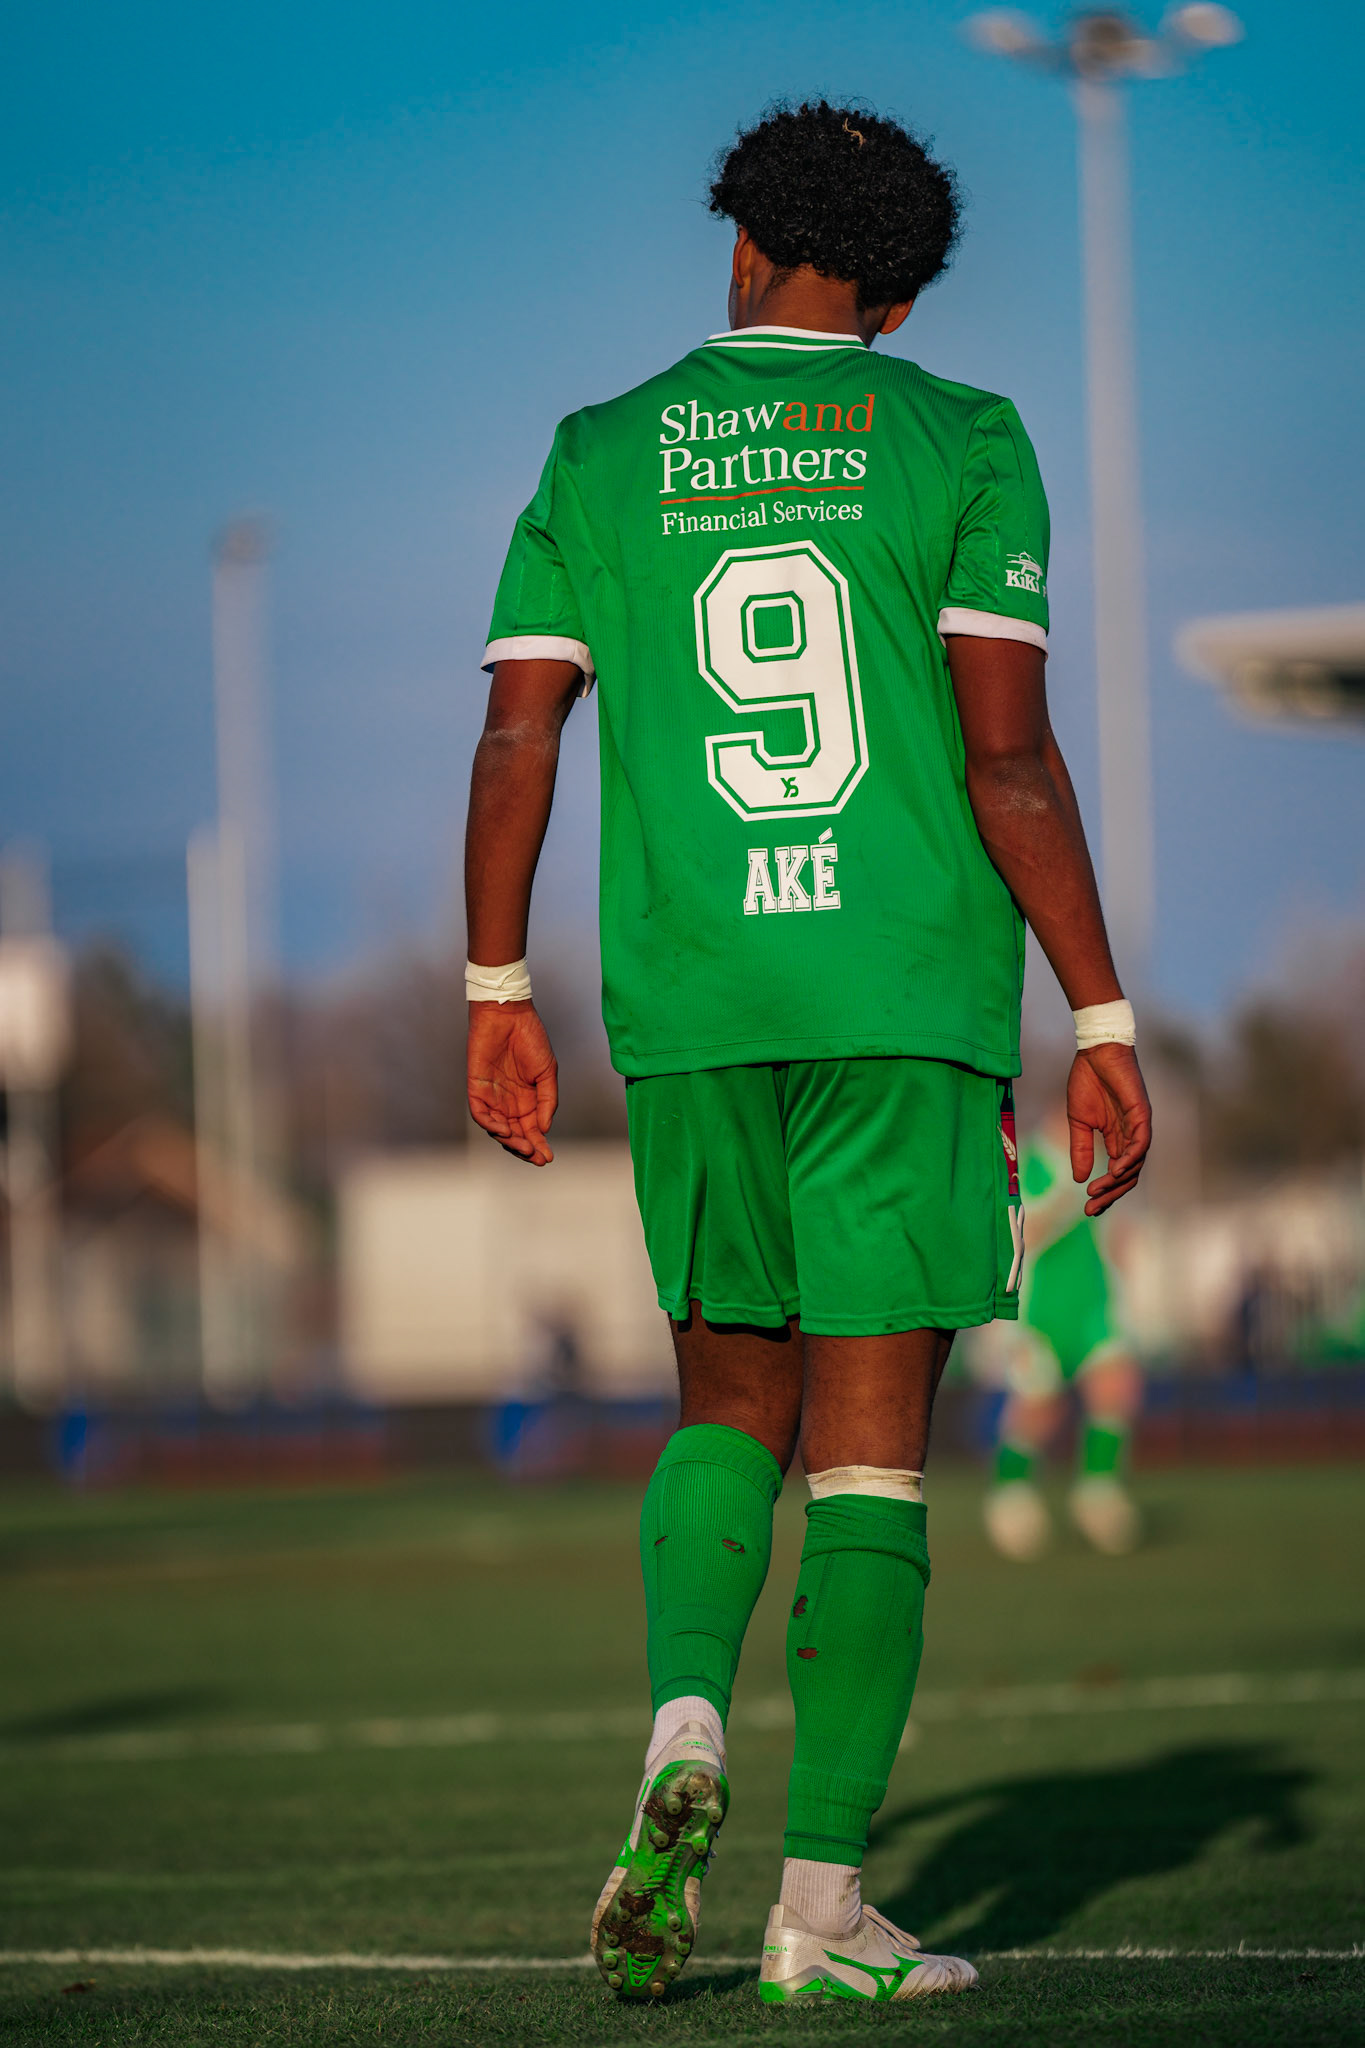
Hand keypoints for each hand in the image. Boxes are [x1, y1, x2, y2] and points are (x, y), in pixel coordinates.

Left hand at [467, 1001, 557, 1165]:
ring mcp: (492, 1096)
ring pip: (498, 1128)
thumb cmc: (530, 1038)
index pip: (531, 1129)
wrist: (509, 1014)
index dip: (538, 1145)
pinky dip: (491, 1125)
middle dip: (525, 1148)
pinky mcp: (477, 1088)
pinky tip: (506, 1130)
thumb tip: (544, 1128)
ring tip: (524, 1147)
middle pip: (514, 1134)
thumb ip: (547, 1101)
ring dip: (510, 1141)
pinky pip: (481, 1113)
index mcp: (528, 1099)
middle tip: (537, 1157)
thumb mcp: (548, 1072)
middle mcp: (509, 1101)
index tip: (548, 1157)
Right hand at [1066, 1042, 1151, 1214]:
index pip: (1117, 1174)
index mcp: (1117, 1139)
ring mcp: (1138, 1126)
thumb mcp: (1079, 1122)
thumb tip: (1079, 1179)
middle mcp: (1131, 1136)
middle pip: (1128, 1175)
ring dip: (1118, 1180)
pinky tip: (1115, 1170)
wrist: (1095, 1052)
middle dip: (1111, 1194)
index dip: (1104, 1192)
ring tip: (1099, 1191)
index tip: (1088, 1207)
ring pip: (1136, 1163)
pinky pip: (1141, 1143)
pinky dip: (1130, 1159)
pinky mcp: (1142, 1114)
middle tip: (1091, 1208)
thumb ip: (1081, 1149)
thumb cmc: (1088, 1082)